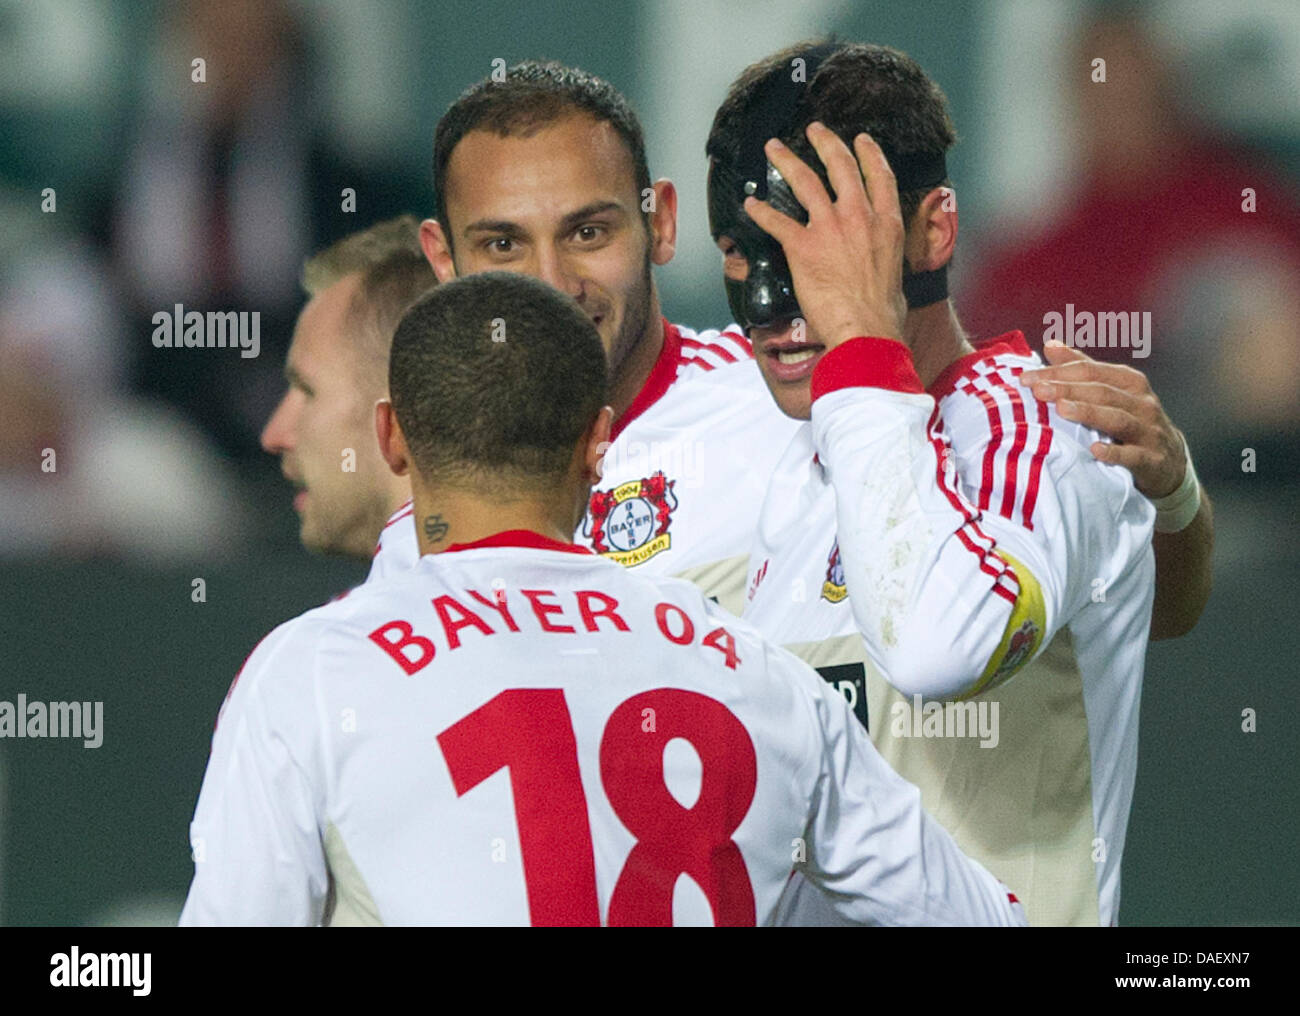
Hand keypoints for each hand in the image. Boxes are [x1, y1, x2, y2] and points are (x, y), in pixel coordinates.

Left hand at [743, 123, 906, 349]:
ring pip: (805, 182)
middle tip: (815, 129)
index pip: (879, 177)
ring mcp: (829, 228)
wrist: (867, 328)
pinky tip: (750, 204)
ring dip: (787, 161)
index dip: (869, 154)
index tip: (862, 140)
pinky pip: (777, 222)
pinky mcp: (803, 247)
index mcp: (885, 223)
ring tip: (774, 147)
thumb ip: (883, 256)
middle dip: (826, 143)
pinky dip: (760, 212)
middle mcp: (859, 217)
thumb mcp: (895, 273)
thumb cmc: (884, 313)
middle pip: (841, 167)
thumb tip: (878, 264)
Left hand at [1021, 342, 1185, 497]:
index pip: (1090, 371)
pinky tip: (1094, 450)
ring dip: (1089, 413)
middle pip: (1102, 391)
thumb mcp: (1112, 391)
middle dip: (1067, 389)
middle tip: (1038, 390)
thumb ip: (1083, 369)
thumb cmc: (1132, 421)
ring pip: (1117, 418)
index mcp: (1129, 382)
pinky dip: (1115, 452)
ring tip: (1061, 409)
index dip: (1058, 372)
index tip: (1027, 378)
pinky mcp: (1151, 459)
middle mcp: (1141, 402)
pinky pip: (1133, 455)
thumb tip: (1051, 346)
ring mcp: (1148, 431)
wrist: (1169, 461)